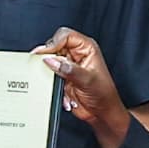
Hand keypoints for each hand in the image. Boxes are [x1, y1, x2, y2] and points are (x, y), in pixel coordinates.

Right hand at [41, 28, 128, 147]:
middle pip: (54, 46)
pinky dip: (52, 84)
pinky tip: (63, 92)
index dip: (53, 43)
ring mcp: (69, 65)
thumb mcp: (87, 80)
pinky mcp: (62, 76)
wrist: (101, 112)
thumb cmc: (103, 94)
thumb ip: (68, 69)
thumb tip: (51, 60)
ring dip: (50, 73)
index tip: (44, 54)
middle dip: (49, 58)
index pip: (65, 36)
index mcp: (87, 48)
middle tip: (45, 67)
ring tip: (58, 82)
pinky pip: (49, 75)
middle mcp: (77, 54)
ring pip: (50, 61)